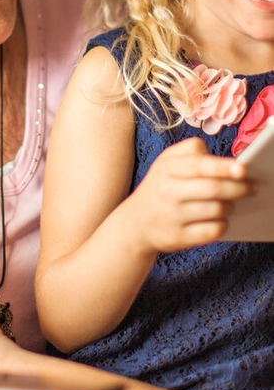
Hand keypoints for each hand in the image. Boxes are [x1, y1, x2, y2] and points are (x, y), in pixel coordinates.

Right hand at [130, 137, 254, 253]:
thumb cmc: (161, 186)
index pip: (200, 165)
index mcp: (166, 168)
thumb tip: (222, 158)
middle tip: (252, 187)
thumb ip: (190, 150)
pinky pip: (211, 231)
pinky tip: (223, 219)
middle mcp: (167, 192)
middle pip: (213, 189)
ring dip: (231, 206)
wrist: (136, 223)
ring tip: (234, 202)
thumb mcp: (166, 161)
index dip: (224, 167)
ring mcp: (172, 217)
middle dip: (238, 188)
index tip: (243, 168)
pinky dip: (223, 225)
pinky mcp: (178, 238)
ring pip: (216, 210)